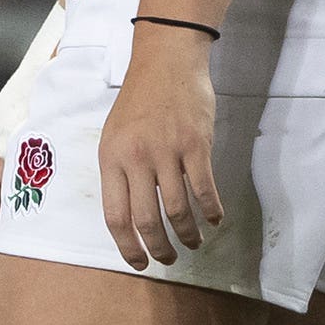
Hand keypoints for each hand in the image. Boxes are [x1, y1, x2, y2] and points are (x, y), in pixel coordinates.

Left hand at [94, 28, 222, 271]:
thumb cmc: (138, 101)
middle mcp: (136, 159)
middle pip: (147, 220)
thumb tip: (128, 214)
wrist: (166, 62)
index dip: (127, 246)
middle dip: (159, 248)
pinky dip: (211, 211)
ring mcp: (168, 152)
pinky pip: (205, 189)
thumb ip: (119, 172)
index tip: (138, 262)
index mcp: (110, 159)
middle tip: (168, 259)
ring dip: (188, 234)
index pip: (115, 216)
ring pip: (178, 210)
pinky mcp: (197, 145)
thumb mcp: (113, 136)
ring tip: (193, 243)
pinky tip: (214, 220)